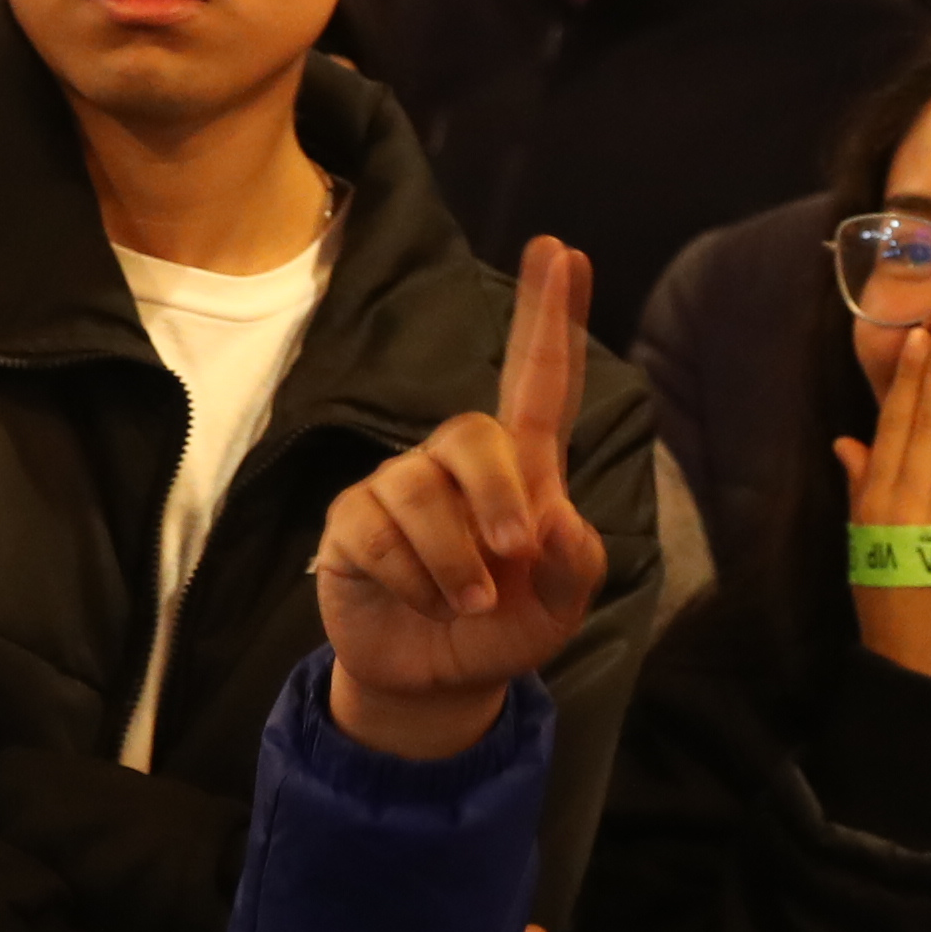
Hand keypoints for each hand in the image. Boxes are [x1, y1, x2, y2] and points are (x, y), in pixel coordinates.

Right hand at [318, 235, 609, 759]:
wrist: (437, 681)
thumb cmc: (507, 627)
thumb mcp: (562, 609)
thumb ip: (578, 564)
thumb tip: (557, 520)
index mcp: (524, 471)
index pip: (539, 382)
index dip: (551, 318)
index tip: (563, 250)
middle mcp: (457, 465)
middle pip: (473, 431)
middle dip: (497, 494)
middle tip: (515, 553)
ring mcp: (398, 488)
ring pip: (418, 492)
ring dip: (454, 562)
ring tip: (470, 604)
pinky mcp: (352, 525)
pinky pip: (376, 535)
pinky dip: (412, 582)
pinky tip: (423, 603)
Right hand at [830, 312, 930, 688]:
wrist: (915, 668)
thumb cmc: (893, 608)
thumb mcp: (867, 544)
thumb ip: (860, 489)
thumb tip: (846, 442)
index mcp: (875, 500)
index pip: (892, 425)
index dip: (908, 377)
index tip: (921, 334)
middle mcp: (902, 502)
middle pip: (923, 422)